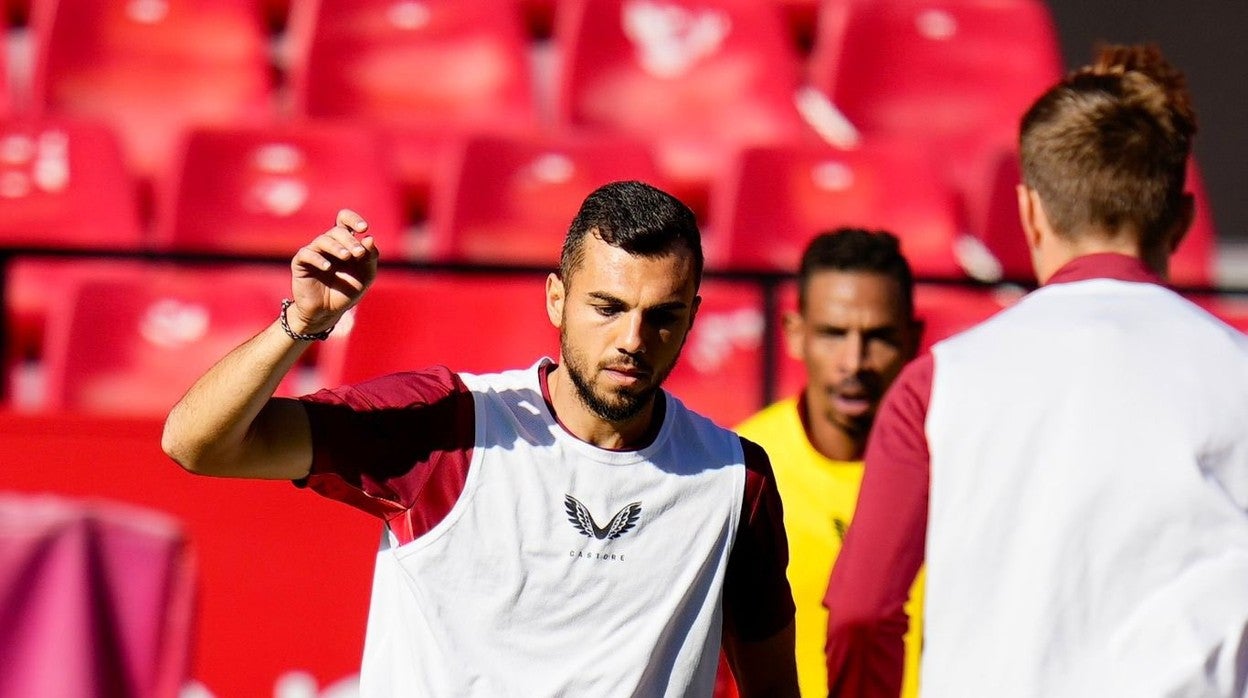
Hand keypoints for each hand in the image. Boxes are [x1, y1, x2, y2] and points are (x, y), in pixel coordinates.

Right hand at [288, 209, 378, 334]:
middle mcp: (328, 244)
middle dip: (350, 240)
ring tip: (346, 257)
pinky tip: (328, 267)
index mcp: (344, 243)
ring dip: (336, 247)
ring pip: (323, 240)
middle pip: (337, 231)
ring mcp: (314, 252)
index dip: (352, 218)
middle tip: (359, 254)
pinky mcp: (300, 263)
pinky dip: (318, 259)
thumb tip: (369, 238)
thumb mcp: (365, 276)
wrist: (328, 312)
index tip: (363, 228)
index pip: (344, 220)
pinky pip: (307, 254)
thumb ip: (370, 258)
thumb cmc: (347, 291)